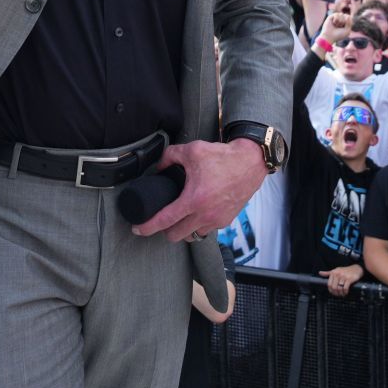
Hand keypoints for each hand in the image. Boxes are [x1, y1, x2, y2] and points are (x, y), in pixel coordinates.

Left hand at [132, 138, 265, 242]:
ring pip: (192, 236)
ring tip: (179, 220)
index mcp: (194, 199)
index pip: (164, 220)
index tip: (137, 230)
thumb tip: (159, 166)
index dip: (147, 227)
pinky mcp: (226, 220)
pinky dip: (198, 226)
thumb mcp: (192, 150)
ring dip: (183, 231)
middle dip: (165, 231)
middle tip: (161, 221)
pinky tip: (196, 216)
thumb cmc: (223, 156)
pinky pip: (207, 230)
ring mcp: (217, 219)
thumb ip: (170, 156)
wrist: (250, 162)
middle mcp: (205, 214)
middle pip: (176, 236)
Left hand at [322, 263, 364, 297]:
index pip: (329, 284)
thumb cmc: (345, 270)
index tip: (333, 293)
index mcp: (333, 272)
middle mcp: (338, 274)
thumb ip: (328, 273)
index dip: (330, 290)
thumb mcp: (336, 270)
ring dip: (341, 293)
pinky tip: (346, 292)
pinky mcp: (349, 279)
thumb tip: (319, 273)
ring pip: (339, 288)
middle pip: (334, 287)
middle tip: (338, 295)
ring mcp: (344, 276)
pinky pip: (345, 288)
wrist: (357, 268)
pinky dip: (345, 292)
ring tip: (342, 294)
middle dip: (336, 293)